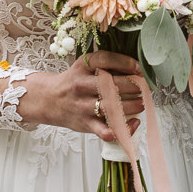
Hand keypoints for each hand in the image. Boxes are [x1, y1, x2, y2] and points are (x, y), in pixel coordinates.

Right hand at [25, 51, 144, 140]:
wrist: (49, 100)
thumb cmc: (73, 83)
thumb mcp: (84, 66)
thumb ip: (105, 64)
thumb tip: (136, 68)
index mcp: (82, 67)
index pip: (106, 59)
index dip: (126, 63)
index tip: (138, 68)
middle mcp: (81, 85)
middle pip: (112, 84)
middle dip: (133, 86)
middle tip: (143, 87)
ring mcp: (83, 106)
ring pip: (112, 107)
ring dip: (133, 106)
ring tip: (141, 103)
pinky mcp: (86, 124)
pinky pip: (106, 131)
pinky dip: (123, 129)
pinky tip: (133, 123)